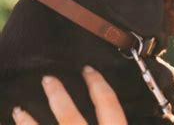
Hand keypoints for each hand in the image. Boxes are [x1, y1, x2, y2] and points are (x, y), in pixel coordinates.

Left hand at [11, 66, 126, 124]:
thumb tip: (140, 111)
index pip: (107, 103)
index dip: (98, 83)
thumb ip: (123, 120)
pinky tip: (18, 124)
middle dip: (58, 96)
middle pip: (70, 116)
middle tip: (48, 78)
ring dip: (29, 121)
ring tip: (19, 109)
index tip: (88, 69)